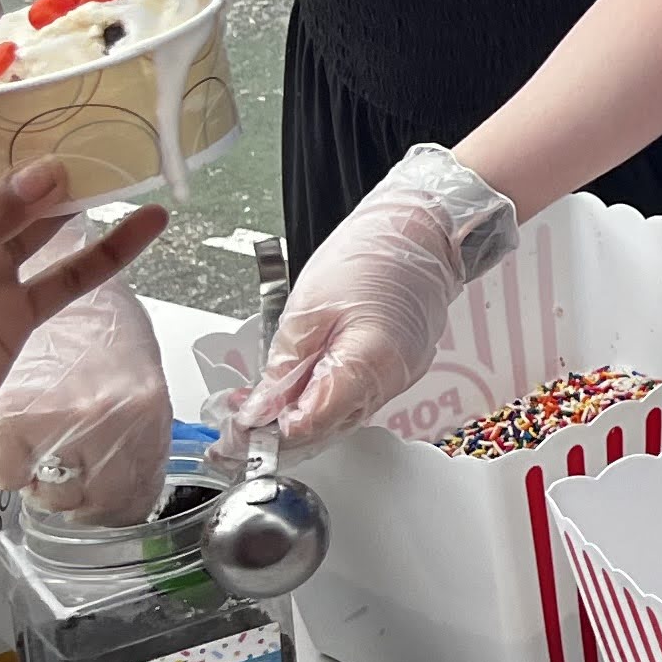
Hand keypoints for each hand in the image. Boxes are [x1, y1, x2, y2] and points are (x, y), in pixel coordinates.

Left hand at [0, 147, 163, 520]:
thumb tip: (47, 172)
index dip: (17, 122)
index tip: (73, 95)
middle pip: (18, 182)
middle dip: (64, 153)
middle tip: (125, 122)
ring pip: (49, 223)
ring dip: (92, 196)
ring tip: (142, 162)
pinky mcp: (16, 318)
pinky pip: (69, 276)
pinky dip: (108, 253)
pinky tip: (148, 227)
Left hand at [232, 145, 517, 447]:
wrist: (420, 231)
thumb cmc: (371, 255)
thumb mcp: (307, 308)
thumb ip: (284, 366)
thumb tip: (260, 411)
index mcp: (368, 364)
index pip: (311, 424)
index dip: (270, 430)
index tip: (240, 427)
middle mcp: (391, 380)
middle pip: (327, 428)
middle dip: (280, 427)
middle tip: (240, 419)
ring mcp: (400, 377)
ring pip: (340, 417)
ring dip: (301, 414)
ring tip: (264, 397)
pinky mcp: (402, 369)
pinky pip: (357, 398)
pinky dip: (325, 397)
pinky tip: (302, 383)